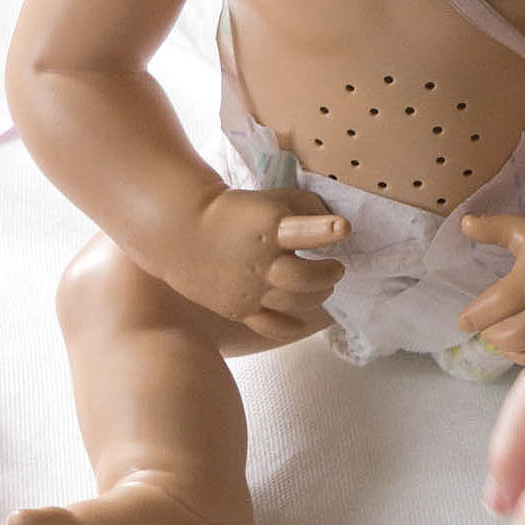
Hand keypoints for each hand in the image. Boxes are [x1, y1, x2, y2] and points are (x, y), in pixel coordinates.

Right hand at [172, 187, 346, 338]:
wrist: (181, 229)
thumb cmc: (234, 210)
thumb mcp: (269, 199)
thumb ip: (305, 208)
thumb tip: (336, 226)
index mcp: (268, 228)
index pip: (302, 231)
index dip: (324, 230)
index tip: (343, 228)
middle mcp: (261, 261)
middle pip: (306, 277)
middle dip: (329, 273)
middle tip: (336, 268)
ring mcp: (250, 288)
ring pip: (296, 302)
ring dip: (319, 295)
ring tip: (323, 286)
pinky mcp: (239, 308)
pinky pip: (272, 326)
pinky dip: (292, 325)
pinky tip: (302, 320)